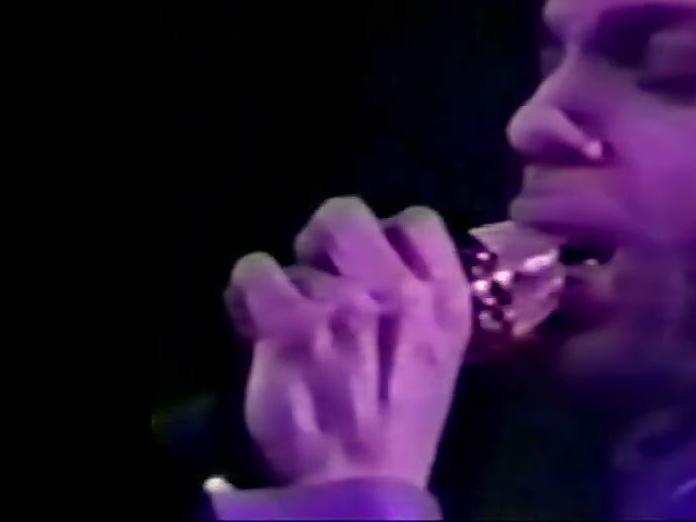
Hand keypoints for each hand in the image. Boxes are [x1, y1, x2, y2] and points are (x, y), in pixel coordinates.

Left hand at [225, 198, 471, 488]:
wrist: (358, 482)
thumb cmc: (401, 423)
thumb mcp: (439, 353)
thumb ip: (422, 300)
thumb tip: (384, 260)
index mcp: (445, 298)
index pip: (417, 220)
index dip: (386, 235)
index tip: (373, 262)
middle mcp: (398, 289)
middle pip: (346, 214)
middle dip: (328, 238)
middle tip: (322, 275)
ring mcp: (342, 303)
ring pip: (296, 253)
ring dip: (292, 282)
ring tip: (294, 319)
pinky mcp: (288, 323)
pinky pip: (255, 270)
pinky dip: (249, 294)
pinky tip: (259, 323)